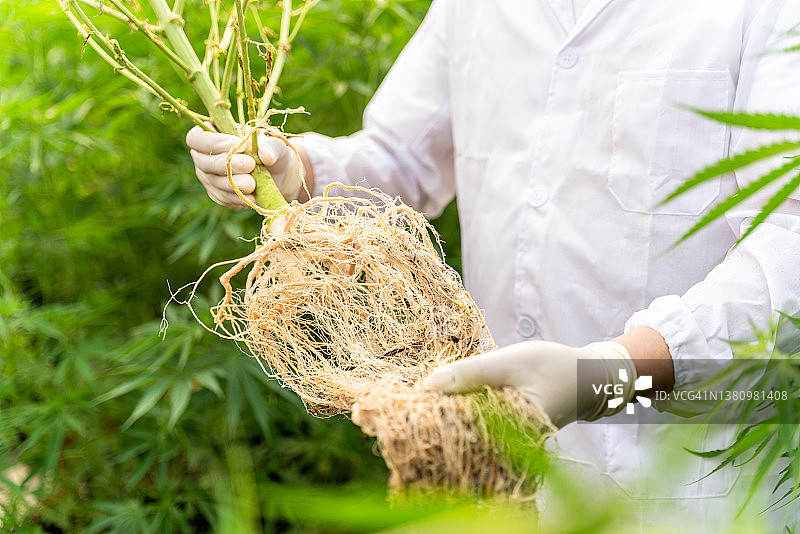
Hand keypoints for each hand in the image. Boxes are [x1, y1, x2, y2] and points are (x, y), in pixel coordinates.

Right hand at [186, 126, 303, 208]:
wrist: (277, 173)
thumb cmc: (270, 150)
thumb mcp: (274, 143)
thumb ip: (270, 147)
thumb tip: (265, 156)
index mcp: (209, 134)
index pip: (198, 139)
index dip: (214, 142)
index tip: (238, 144)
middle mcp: (203, 157)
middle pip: (204, 163)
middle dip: (227, 164)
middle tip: (250, 164)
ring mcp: (209, 178)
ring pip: (215, 182)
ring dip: (234, 184)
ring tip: (254, 183)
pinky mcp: (218, 195)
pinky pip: (225, 198)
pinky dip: (239, 197)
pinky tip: (254, 195)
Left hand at [424, 340, 639, 427]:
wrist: (588, 377)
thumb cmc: (552, 366)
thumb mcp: (510, 362)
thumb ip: (472, 373)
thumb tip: (429, 385)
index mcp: (512, 431)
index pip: (462, 430)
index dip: (436, 415)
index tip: (414, 399)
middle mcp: (510, 445)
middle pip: (462, 436)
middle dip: (439, 417)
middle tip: (414, 398)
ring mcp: (508, 443)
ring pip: (468, 432)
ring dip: (450, 414)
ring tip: (428, 397)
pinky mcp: (506, 435)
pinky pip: (477, 427)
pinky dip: (463, 412)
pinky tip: (449, 399)